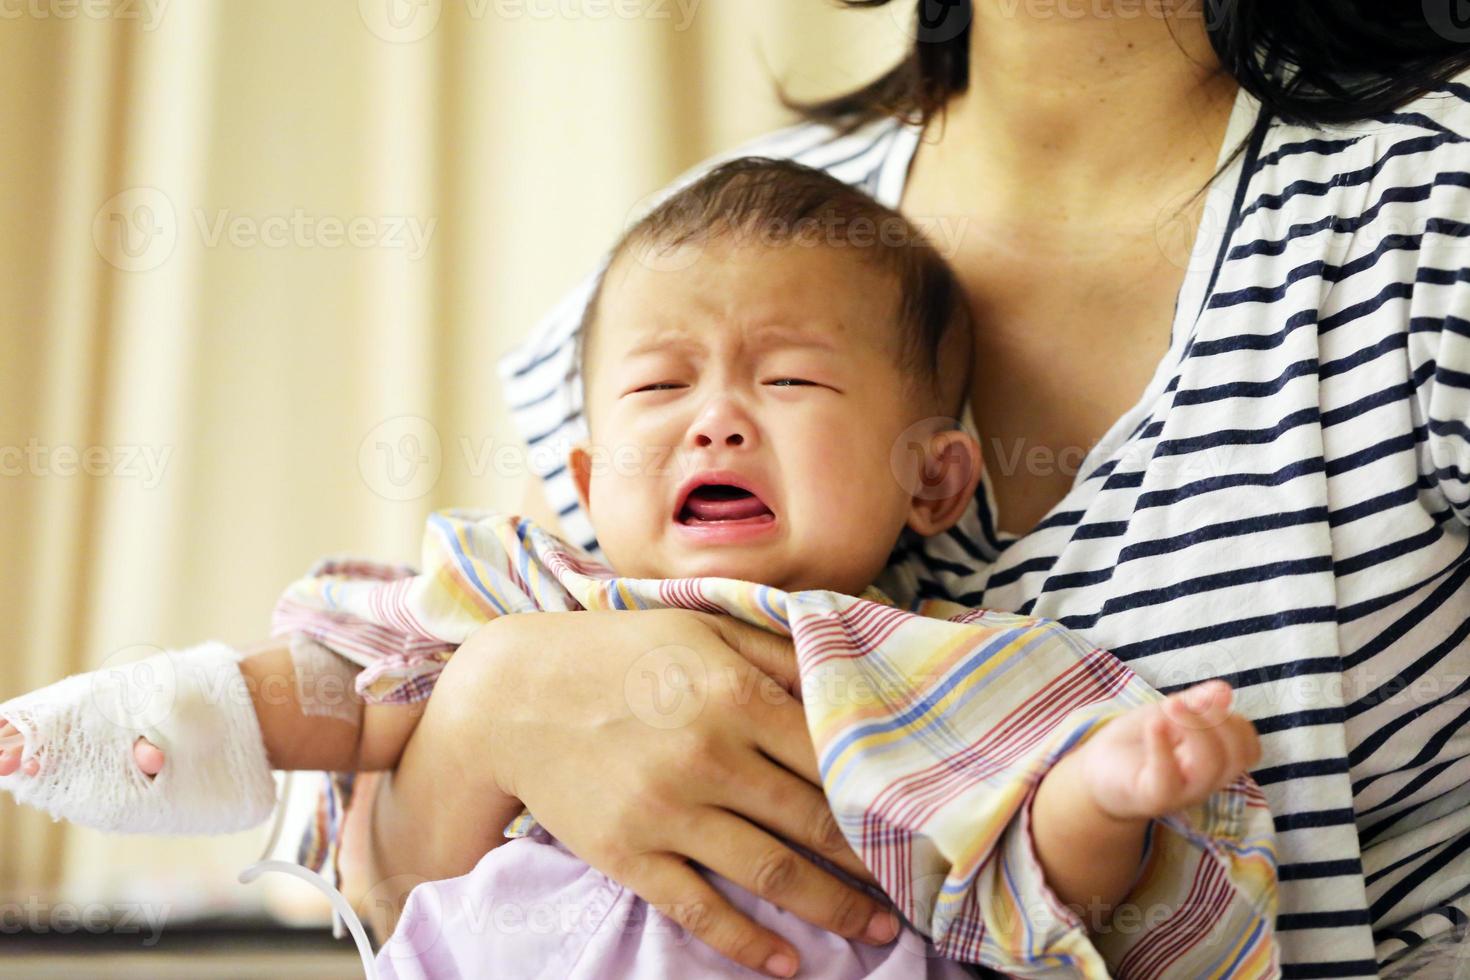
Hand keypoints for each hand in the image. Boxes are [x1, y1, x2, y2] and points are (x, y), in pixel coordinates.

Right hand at [448, 609, 898, 977]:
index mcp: (735, 693)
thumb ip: (778, 649)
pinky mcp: (629, 854)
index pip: (833, 754)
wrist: (513, 695)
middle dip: (874, 860)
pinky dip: (749, 944)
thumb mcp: (702, 626)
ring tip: (878, 931)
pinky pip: (699, 909)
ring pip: (770, 872)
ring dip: (833, 909)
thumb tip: (850, 674)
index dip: (882, 789)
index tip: (920, 816)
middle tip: (918, 887)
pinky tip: (788, 963)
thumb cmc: (620, 653)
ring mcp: (667, 810)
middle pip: (814, 820)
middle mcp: (709, 754)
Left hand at [1078, 679, 1262, 820]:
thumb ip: (1197, 704)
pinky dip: (1163, 747)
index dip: (1235, 722)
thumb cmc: (1139, 741)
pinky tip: (1154, 724)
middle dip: (1217, 720)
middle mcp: (1204, 780)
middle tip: (1181, 702)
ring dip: (1195, 728)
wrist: (1097, 772)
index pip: (1247, 748)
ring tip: (1169, 707)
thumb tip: (1224, 690)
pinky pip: (1168, 778)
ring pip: (1210, 766)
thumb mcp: (1168, 714)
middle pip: (1235, 756)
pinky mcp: (1152, 797)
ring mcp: (1181, 792)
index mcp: (1215, 761)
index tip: (1203, 702)